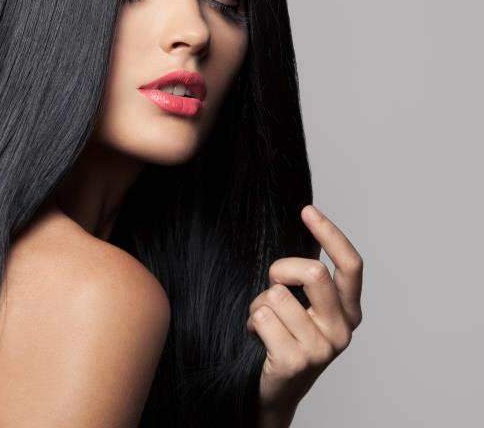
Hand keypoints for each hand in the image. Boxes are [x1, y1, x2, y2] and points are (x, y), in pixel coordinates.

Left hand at [246, 205, 362, 419]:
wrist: (274, 391)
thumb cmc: (285, 337)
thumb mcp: (305, 307)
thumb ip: (309, 279)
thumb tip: (304, 228)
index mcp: (348, 311)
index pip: (350, 265)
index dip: (331, 234)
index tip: (307, 211)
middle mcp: (342, 329)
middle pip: (313, 272)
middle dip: (281, 268)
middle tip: (271, 285)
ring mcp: (321, 348)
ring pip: (277, 294)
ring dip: (260, 304)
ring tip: (265, 324)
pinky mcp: (296, 361)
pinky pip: (261, 316)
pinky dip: (251, 321)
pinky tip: (259, 339)